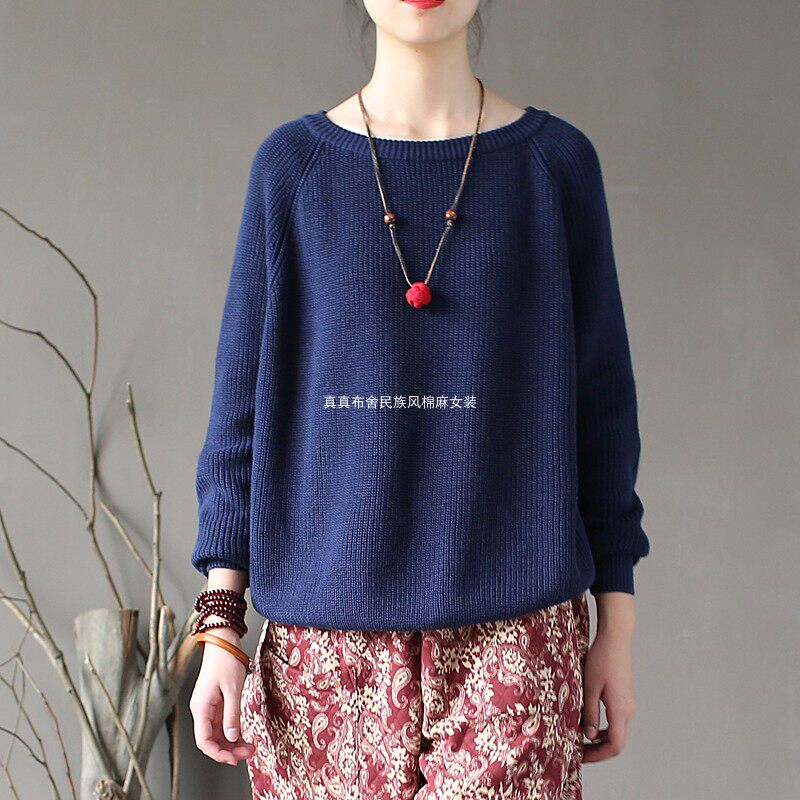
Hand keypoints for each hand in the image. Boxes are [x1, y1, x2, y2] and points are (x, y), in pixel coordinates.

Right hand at [189, 623, 254, 764]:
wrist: (223, 641)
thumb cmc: (225, 661)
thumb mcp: (233, 689)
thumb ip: (232, 714)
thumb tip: (232, 738)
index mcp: (201, 708)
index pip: (203, 740)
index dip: (217, 753)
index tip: (233, 759)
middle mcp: (202, 710)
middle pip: (211, 740)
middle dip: (228, 750)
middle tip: (247, 754)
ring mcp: (209, 707)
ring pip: (218, 734)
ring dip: (232, 743)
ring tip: (249, 748)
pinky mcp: (216, 703)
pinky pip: (222, 724)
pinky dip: (233, 732)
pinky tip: (244, 737)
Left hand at [582, 592, 636, 762]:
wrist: (616, 639)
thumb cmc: (602, 659)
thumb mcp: (590, 687)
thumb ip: (590, 713)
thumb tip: (589, 736)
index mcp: (620, 710)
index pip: (615, 745)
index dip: (598, 756)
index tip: (580, 756)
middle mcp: (628, 710)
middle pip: (617, 741)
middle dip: (598, 750)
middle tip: (578, 750)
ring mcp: (628, 703)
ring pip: (618, 731)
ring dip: (601, 739)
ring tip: (580, 738)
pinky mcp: (625, 696)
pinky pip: (617, 720)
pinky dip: (605, 727)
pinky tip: (589, 722)